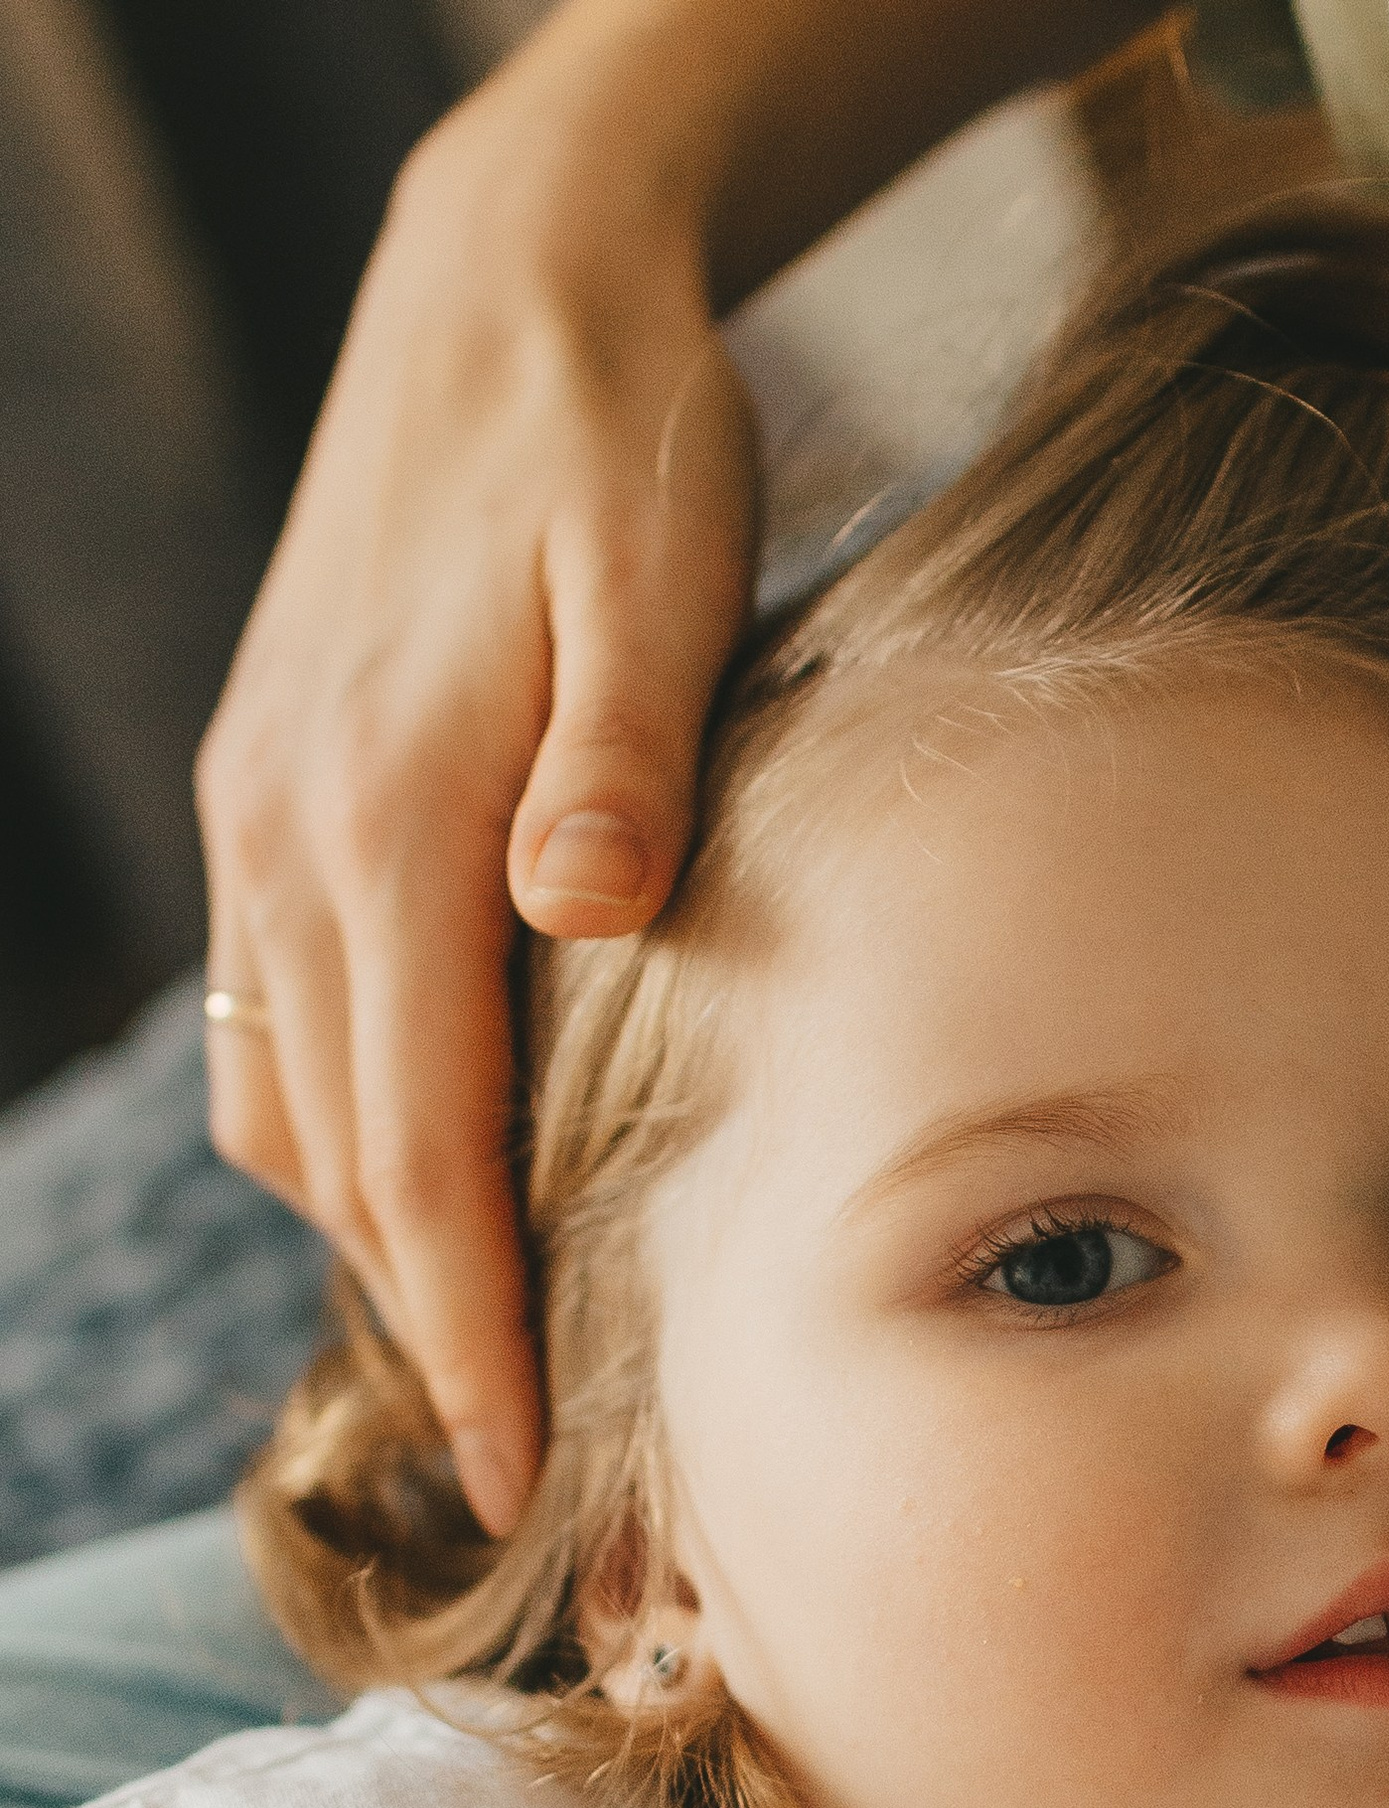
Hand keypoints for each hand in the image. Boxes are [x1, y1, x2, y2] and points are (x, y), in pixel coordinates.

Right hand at [193, 0, 1150, 1535]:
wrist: (511, 277)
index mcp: (384, 825)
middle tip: (535, 1480)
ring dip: (382, 1239)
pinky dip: (351, 1129)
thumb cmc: (619, 437)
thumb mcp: (657, 574)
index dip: (471, 1338)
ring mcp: (262, 822)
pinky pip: (282, 1025)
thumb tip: (584, 911)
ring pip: (294, 1108)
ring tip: (498, 1353)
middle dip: (431, 1336)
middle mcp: (290, 845)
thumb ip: (624, 758)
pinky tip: (440, 1167)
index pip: (419, 1156)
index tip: (528, 1480)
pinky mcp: (274, 793)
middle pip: (346, 1166)